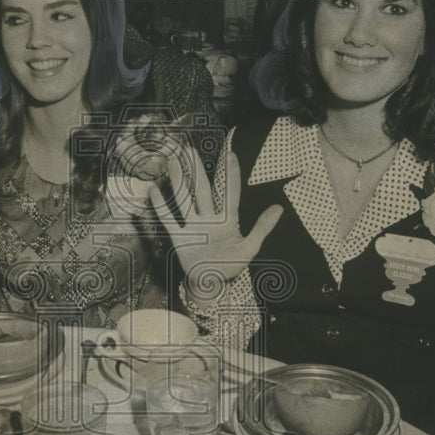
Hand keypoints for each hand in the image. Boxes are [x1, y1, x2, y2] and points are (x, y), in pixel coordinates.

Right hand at [149, 147, 282, 302]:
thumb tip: (280, 208)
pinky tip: (155, 190)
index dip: (231, 173)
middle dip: (197, 169)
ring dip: (178, 181)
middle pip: (202, 189)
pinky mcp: (179, 237)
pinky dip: (162, 205)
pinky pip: (168, 219)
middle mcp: (209, 219)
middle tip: (190, 149)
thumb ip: (262, 227)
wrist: (211, 285)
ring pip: (184, 199)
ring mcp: (193, 226)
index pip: (230, 192)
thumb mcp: (250, 248)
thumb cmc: (231, 266)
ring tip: (173, 162)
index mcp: (227, 220)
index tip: (230, 153)